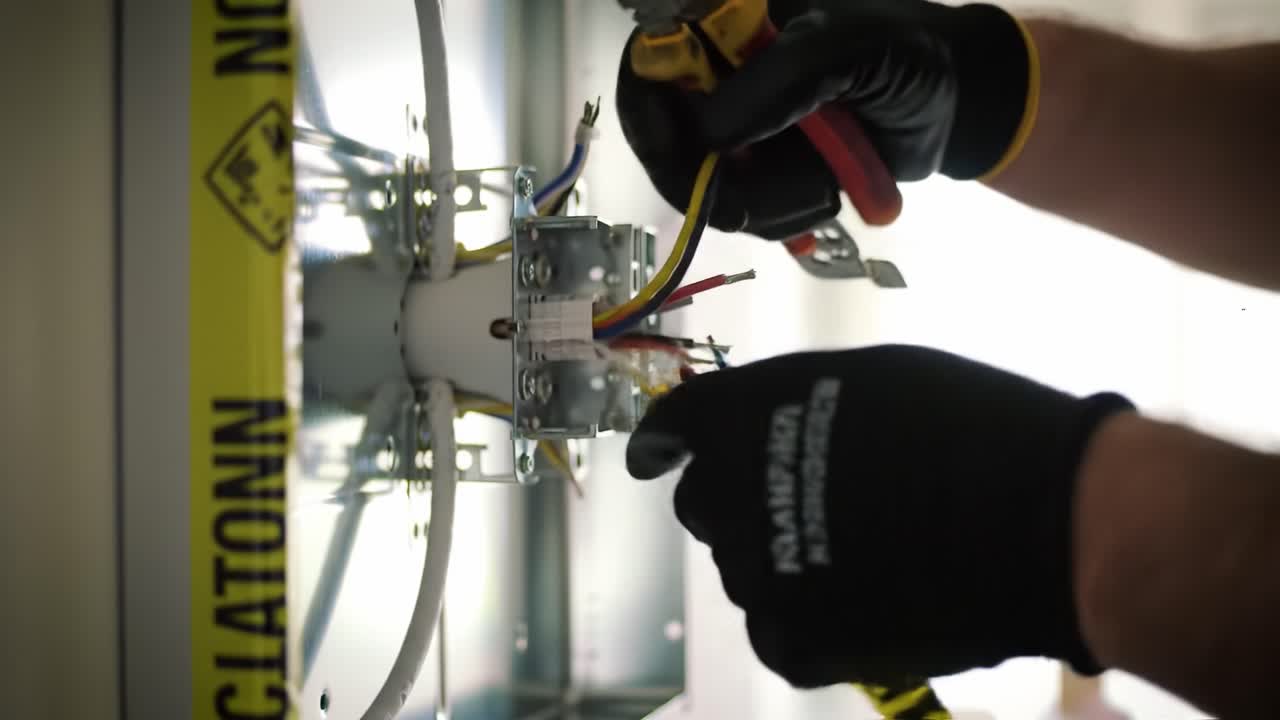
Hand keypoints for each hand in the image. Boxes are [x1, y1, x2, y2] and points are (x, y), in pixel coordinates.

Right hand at [615, 0, 1034, 238]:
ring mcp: (743, 121)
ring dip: (753, 201)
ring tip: (817, 188)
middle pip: (663, 130)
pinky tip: (819, 202)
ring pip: (700, 179)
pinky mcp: (765, 166)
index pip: (651, 57)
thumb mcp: (849, 50)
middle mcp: (724, 70)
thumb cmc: (912, 56)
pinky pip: (739, 205)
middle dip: (700, 174)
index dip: (647, 107)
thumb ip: (778, 81)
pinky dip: (775, 216)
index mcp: (733, 19)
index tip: (676, 153)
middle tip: (742, 201)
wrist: (958, 105)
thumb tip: (708, 136)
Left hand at [626, 345, 1130, 685]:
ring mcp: (757, 571)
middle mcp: (732, 490)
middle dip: (740, 502)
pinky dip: (809, 616)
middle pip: (705, 504)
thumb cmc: (975, 432)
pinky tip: (866, 599)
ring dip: (781, 559)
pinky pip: (778, 627)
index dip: (665, 443)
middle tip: (806, 507)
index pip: (674, 428)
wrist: (1040, 523)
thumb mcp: (872, 381)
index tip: (657, 457)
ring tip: (863, 555)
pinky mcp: (791, 640)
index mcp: (745, 414)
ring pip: (746, 568)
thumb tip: (768, 428)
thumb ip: (795, 405)